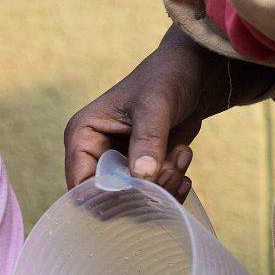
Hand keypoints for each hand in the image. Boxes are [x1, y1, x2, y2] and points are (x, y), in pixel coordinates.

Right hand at [64, 26, 235, 198]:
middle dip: (144, 190)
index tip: (141, 191)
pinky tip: (183, 160)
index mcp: (83, 136)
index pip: (80, 184)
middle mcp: (96, 154)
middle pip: (109, 198)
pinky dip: (172, 186)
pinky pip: (153, 195)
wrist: (194, 74)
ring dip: (164, 185)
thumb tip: (142, 177)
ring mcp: (120, 164)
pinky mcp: (143, 170)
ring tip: (180, 154)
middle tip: (170, 168)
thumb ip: (148, 141)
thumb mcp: (155, 106)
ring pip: (135, 200)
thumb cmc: (165, 78)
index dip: (107, 196)